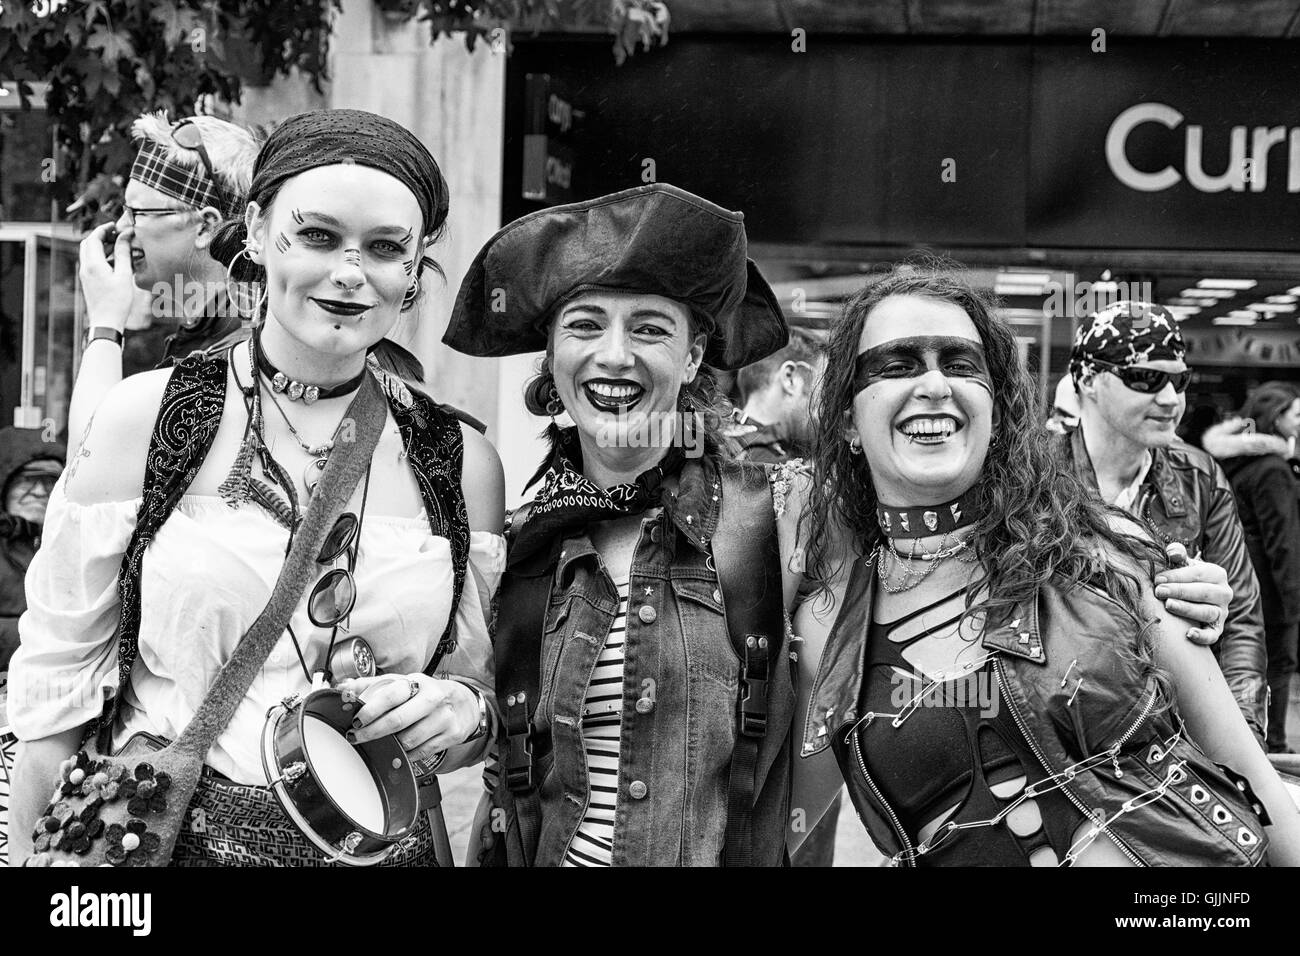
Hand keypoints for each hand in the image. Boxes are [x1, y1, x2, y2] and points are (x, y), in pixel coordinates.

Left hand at [79, 223, 136, 331]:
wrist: (106, 322)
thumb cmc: (117, 302)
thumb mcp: (124, 276)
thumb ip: (123, 254)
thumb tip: (125, 236)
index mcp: (93, 264)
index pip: (93, 238)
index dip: (104, 229)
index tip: (115, 225)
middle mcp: (85, 267)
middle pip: (87, 243)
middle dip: (100, 236)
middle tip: (116, 235)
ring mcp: (85, 275)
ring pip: (89, 253)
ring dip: (101, 247)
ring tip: (118, 247)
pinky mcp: (88, 281)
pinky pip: (91, 263)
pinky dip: (101, 257)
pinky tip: (115, 262)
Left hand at [339, 674, 478, 763]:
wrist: (466, 704)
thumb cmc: (427, 694)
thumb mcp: (405, 683)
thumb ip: (373, 685)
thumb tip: (343, 688)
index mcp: (419, 682)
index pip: (392, 694)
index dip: (371, 709)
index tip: (356, 720)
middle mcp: (433, 698)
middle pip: (398, 720)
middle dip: (372, 732)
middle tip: (356, 737)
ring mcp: (444, 718)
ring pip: (409, 740)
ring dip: (390, 745)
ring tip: (379, 743)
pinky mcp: (452, 735)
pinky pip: (421, 752)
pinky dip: (406, 755)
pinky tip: (399, 750)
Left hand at [1153, 543, 1230, 645]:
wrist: (1195, 595)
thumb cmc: (1185, 577)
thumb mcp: (1183, 564)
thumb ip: (1177, 554)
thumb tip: (1172, 552)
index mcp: (1217, 574)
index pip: (1198, 574)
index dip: (1177, 576)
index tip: (1158, 579)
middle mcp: (1224, 593)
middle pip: (1203, 593)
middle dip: (1180, 591)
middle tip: (1159, 591)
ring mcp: (1222, 612)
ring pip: (1207, 612)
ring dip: (1187, 609)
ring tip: (1168, 605)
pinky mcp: (1217, 629)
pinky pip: (1213, 635)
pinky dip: (1203, 636)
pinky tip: (1189, 634)